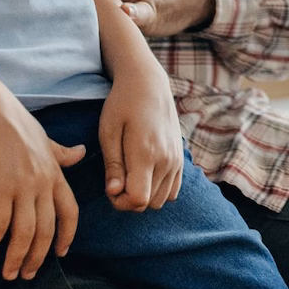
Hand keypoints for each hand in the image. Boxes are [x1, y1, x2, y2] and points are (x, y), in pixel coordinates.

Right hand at [0, 79, 85, 280]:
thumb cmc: (11, 122)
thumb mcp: (44, 137)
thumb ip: (61, 153)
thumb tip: (81, 153)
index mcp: (55, 172)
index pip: (70, 212)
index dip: (67, 235)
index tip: (61, 254)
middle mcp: (43, 182)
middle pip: (47, 229)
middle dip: (39, 257)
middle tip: (28, 275)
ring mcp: (22, 186)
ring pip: (25, 233)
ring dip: (16, 257)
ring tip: (8, 273)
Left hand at [99, 67, 185, 211]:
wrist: (149, 84)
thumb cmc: (122, 105)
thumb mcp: (108, 132)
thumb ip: (112, 165)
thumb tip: (113, 193)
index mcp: (146, 154)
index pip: (138, 199)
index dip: (120, 202)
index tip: (110, 187)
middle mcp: (166, 160)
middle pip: (149, 203)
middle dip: (130, 200)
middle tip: (117, 181)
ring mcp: (177, 160)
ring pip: (161, 200)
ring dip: (144, 196)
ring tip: (130, 177)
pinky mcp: (181, 159)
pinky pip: (172, 191)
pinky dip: (158, 190)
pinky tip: (144, 174)